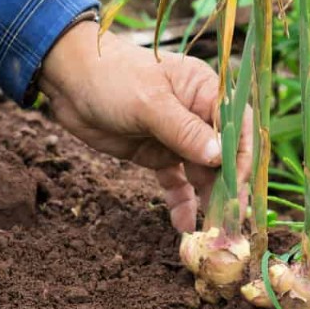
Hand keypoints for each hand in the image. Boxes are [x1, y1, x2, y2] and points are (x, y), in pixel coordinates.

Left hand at [40, 21, 252, 231]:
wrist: (68, 81)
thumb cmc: (112, 77)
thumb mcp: (149, 102)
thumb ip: (184, 131)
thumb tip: (220, 157)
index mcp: (204, 90)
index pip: (236, 125)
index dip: (241, 157)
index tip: (236, 187)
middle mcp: (197, 114)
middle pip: (223, 155)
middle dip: (226, 187)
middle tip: (228, 221)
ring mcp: (177, 136)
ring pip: (202, 172)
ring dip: (207, 199)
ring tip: (209, 231)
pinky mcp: (157, 154)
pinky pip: (177, 182)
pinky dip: (181, 202)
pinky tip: (182, 224)